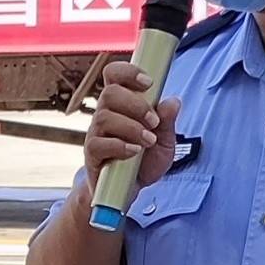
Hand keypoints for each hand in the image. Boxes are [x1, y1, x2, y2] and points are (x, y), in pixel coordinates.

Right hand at [79, 60, 170, 192]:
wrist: (130, 193)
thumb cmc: (144, 162)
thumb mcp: (165, 142)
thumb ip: (168, 122)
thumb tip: (173, 102)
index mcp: (122, 104)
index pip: (114, 75)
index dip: (128, 72)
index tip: (149, 83)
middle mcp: (105, 114)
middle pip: (109, 93)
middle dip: (136, 105)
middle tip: (154, 122)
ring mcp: (96, 134)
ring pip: (104, 117)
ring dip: (131, 127)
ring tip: (148, 141)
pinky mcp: (92, 155)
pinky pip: (98, 143)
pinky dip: (120, 146)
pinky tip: (134, 152)